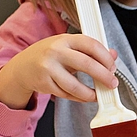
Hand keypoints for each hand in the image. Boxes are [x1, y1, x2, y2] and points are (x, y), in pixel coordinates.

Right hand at [0, 33, 117, 108]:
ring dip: (90, 93)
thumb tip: (113, 55)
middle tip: (112, 83)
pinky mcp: (44, 84)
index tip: (112, 66)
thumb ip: (91, 50)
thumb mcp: (69, 47)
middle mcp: (55, 52)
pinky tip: (86, 96)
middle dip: (103, 76)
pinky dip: (79, 97)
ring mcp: (48, 68)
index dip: (105, 57)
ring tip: (99, 94)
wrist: (22, 67)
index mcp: (65, 39)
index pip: (91, 45)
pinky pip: (66, 94)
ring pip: (75, 85)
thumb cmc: (50, 55)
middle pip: (86, 64)